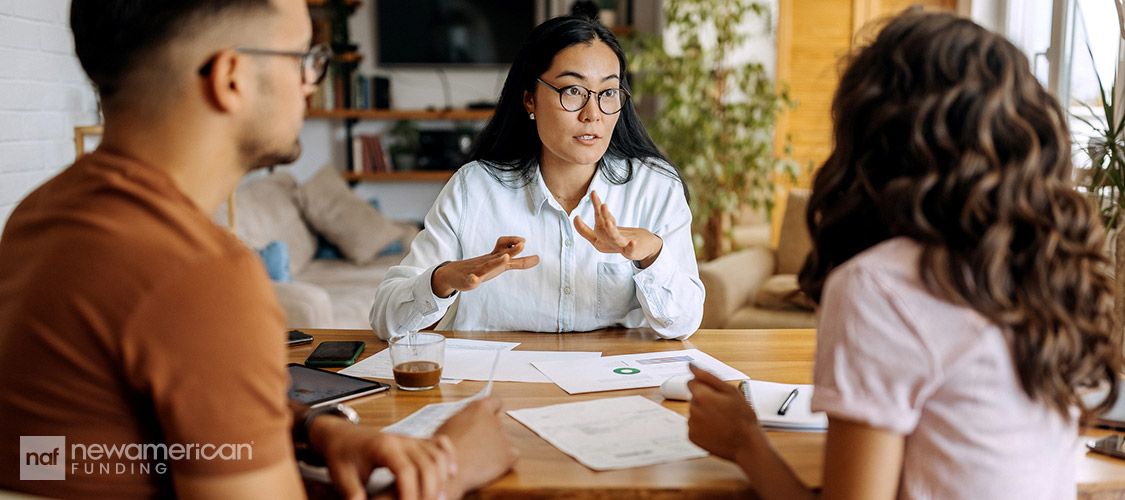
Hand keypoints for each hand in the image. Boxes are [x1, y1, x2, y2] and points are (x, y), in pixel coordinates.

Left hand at [308, 414, 455, 499]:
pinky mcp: (415, 441)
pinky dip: (449, 457)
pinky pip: (439, 444)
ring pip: (437, 455)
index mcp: (383, 447)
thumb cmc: (342, 455)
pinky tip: (452, 473)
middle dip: (430, 490)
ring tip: (440, 498)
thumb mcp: (342, 477)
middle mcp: (401, 440)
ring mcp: (411, 439)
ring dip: (442, 477)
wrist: (341, 435)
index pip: (406, 471)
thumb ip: (353, 495)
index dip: (411, 493)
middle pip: (427, 464)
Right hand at [431, 236, 538, 297]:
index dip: (514, 243)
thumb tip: (538, 258)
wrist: (454, 273)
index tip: (524, 241)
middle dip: (512, 249)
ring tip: (506, 258)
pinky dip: (473, 279)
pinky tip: (474, 280)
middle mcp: (488, 261)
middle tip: (523, 243)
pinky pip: (471, 279)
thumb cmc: (481, 267)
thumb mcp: (501, 264)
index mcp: (495, 257)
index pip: (505, 247)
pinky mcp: (469, 280)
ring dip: (497, 261)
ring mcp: (478, 270)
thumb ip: (519, 262)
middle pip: (501, 254)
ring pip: (488, 266)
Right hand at [434, 396, 517, 497]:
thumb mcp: (448, 425)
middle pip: (497, 424)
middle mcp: (494, 420)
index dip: (493, 408)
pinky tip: (488, 466)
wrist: (448, 470)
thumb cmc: (441, 449)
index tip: (491, 413)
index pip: (495, 401)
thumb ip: (463, 420)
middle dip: (489, 433)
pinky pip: (511, 456)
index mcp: (478, 410)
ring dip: (494, 448)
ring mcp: (503, 438)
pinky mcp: (508, 455)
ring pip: (503, 441)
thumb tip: (466, 424)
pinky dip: (503, 461)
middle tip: (475, 444)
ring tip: (477, 458)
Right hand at [573, 191, 662, 267]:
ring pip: (614, 237)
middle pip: (602, 229)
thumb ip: (601, 218)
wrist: (642, 247)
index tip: (576, 217)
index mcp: (599, 240)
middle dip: (601, 216)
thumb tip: (581, 214)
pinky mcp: (631, 251)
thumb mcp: (607, 229)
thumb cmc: (622, 238)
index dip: (580, 226)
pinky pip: (630, 249)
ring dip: (611, 229)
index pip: (588, 232)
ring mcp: (619, 246)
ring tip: (608, 222)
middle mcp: (607, 242)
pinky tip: (633, 242)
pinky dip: (631, 246)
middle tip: (601, 205)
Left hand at [686, 364, 763, 461]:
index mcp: (701, 396)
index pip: (692, 383)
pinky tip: (716, 430)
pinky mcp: (692, 437)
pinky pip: (695, 426)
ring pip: (694, 412)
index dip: (705, 387)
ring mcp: (691, 425)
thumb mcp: (730, 391)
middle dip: (705, 400)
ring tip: (722, 421)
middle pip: (694, 398)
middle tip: (723, 409)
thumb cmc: (742, 418)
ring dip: (704, 414)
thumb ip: (707, 376)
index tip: (716, 395)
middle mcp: (693, 410)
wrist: (746, 444)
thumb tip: (691, 366)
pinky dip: (703, 427)